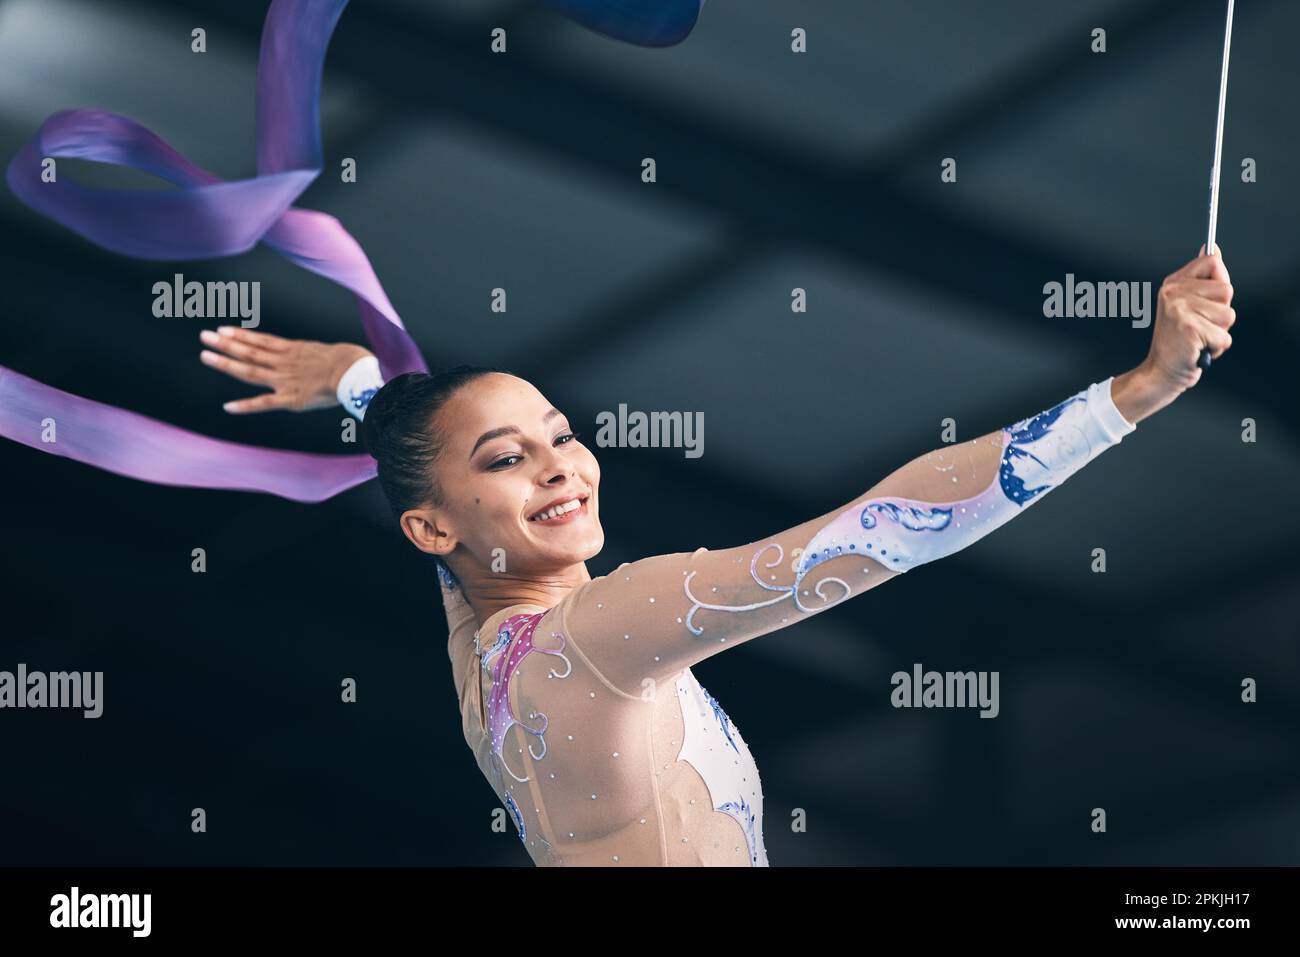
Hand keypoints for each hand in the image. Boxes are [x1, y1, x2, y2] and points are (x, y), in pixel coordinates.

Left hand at [198, 327, 371, 413]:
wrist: (353, 370)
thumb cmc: (349, 361)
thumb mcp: (327, 351)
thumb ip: (312, 357)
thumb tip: (313, 357)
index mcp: (294, 350)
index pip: (261, 341)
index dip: (240, 335)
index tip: (222, 329)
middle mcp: (283, 362)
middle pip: (249, 351)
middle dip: (225, 343)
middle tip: (204, 336)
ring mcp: (284, 380)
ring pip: (249, 370)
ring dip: (226, 363)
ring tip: (206, 355)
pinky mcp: (290, 399)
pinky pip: (264, 403)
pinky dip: (246, 406)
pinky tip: (228, 407)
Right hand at [1112, 247, 1235, 423]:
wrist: (1160, 371)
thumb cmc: (1178, 340)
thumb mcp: (1187, 304)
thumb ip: (1203, 279)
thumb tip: (1212, 248)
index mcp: (1172, 283)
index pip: (1212, 262)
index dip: (1220, 281)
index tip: (1208, 299)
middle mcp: (1173, 293)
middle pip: (1226, 290)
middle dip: (1222, 312)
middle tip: (1200, 325)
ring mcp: (1179, 310)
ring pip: (1228, 315)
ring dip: (1219, 332)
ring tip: (1198, 338)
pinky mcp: (1188, 328)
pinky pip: (1224, 337)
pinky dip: (1216, 348)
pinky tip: (1197, 349)